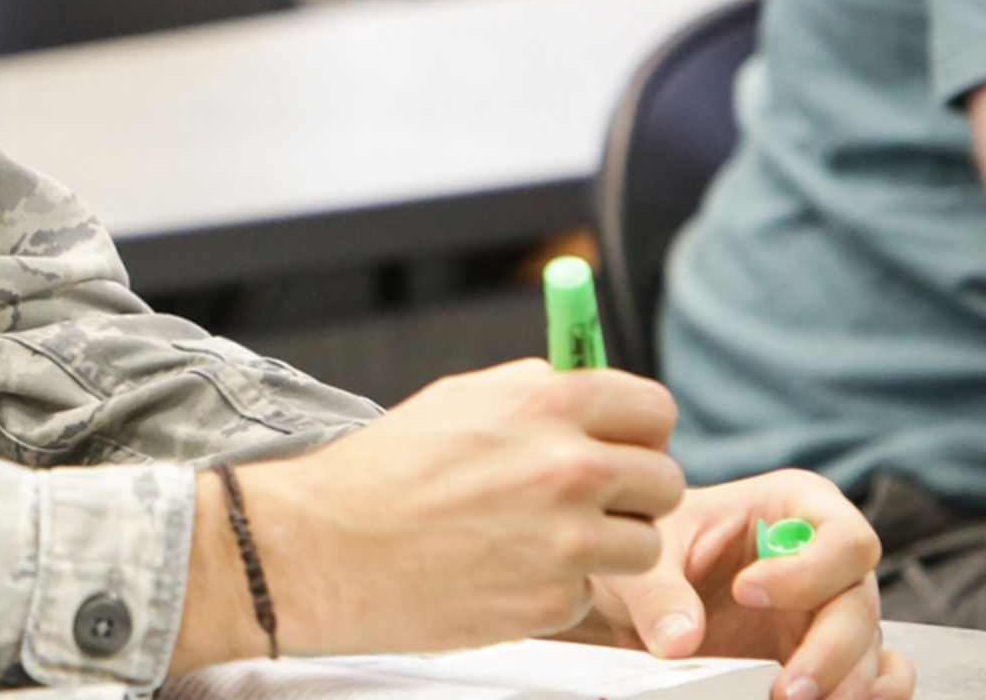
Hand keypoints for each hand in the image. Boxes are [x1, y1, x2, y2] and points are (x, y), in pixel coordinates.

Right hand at [178, 360, 685, 666]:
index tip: (627, 445)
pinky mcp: (552, 601)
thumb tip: (589, 384)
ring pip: (644, 546)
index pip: (655, 409)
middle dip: (632, 494)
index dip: (641, 431)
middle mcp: (569, 466)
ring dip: (605, 548)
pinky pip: (589, 594)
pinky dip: (556, 590)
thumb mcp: (461, 402)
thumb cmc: (379, 473)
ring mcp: (566, 540)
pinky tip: (502, 574)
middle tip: (588, 502)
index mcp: (548, 403)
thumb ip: (536, 394)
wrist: (321, 547)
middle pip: (665, 481)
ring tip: (538, 541)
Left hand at [572, 471, 912, 699]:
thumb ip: (659, 592)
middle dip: (829, 651)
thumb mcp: (645, 556)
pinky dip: (868, 694)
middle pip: (862, 602)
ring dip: (846, 683)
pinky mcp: (829, 652)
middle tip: (785, 689)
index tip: (745, 592)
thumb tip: (679, 640)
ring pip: (870, 647)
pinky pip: (877, 675)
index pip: (843, 537)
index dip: (809, 572)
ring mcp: (834, 607)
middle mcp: (827, 556)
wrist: (640, 589)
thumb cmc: (655, 547)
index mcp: (796, 506)